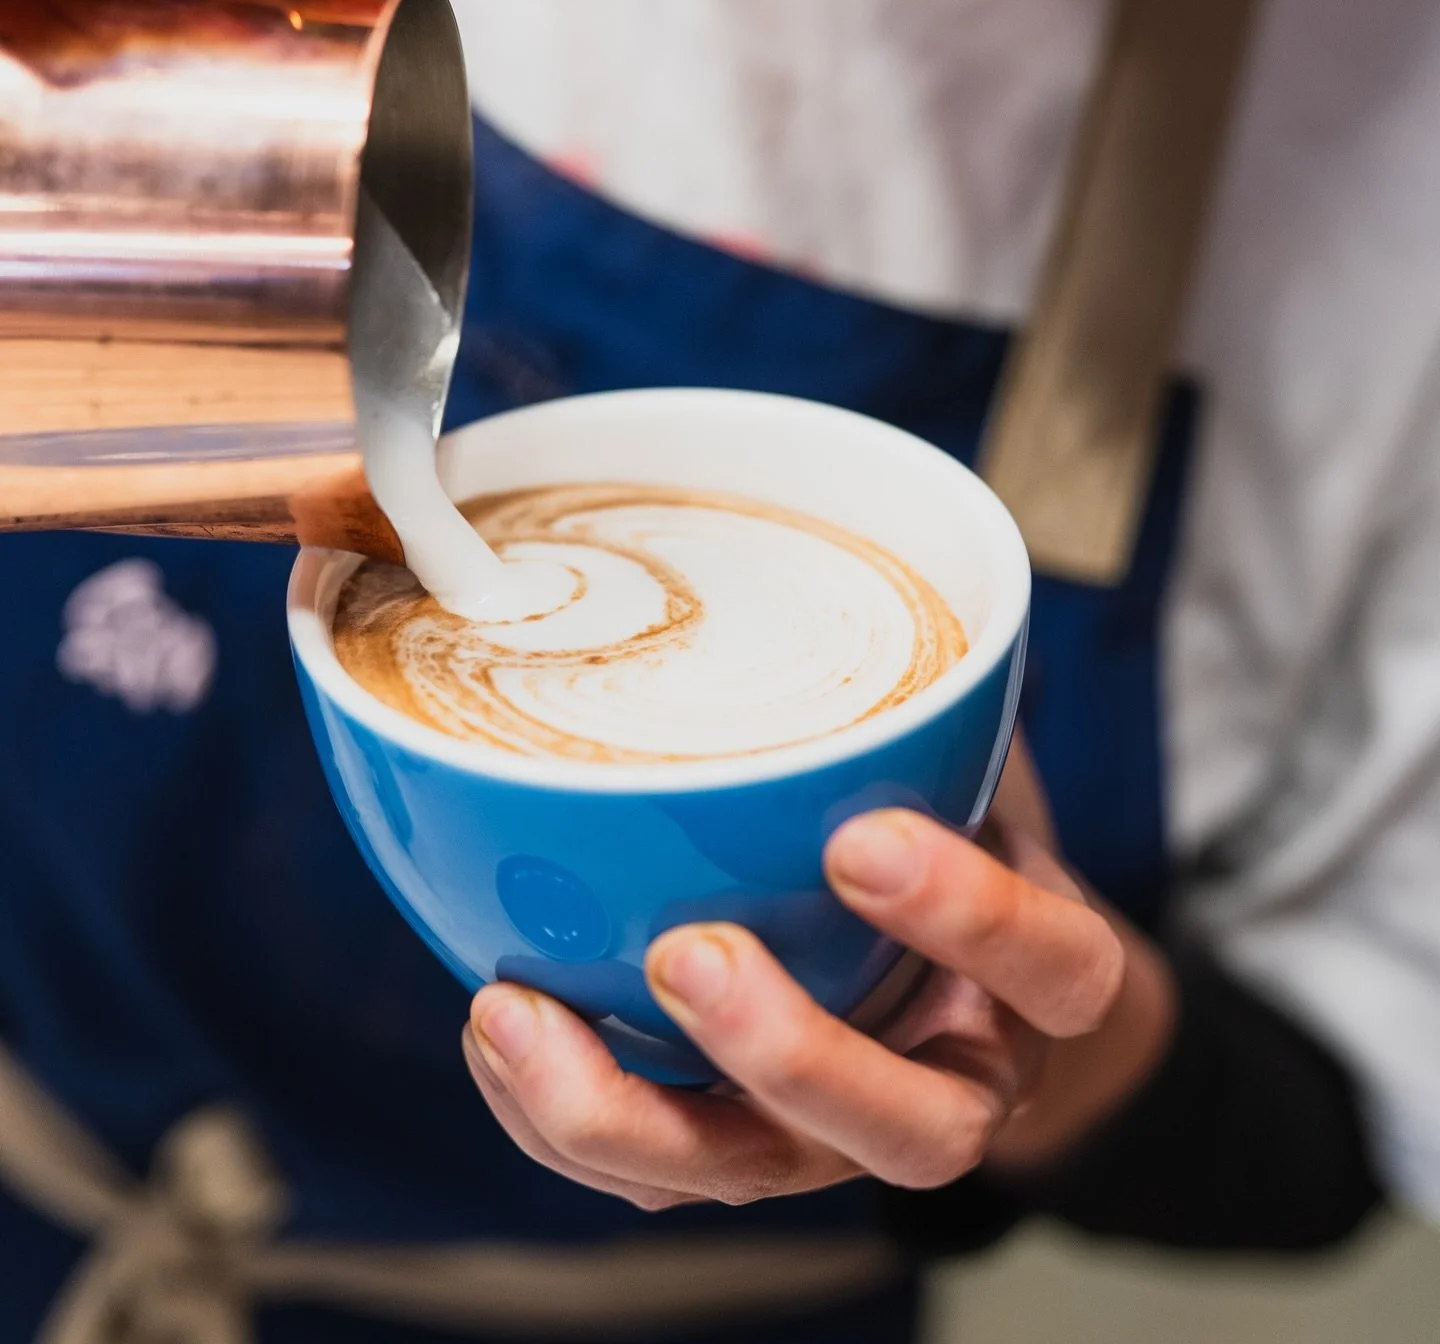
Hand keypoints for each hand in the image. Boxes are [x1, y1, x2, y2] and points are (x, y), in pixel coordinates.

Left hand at [463, 750, 1177, 1208]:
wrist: (967, 985)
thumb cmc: (952, 835)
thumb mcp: (972, 764)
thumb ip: (934, 697)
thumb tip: (839, 539)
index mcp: (1035, 986)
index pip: (1053, 969)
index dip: (974, 919)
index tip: (866, 836)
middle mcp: (949, 1084)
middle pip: (910, 1134)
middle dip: (789, 1052)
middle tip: (690, 953)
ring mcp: (839, 1139)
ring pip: (754, 1176)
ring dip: (629, 1113)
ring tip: (520, 1014)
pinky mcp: (742, 1151)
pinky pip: (652, 1178)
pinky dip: (559, 1115)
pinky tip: (498, 1025)